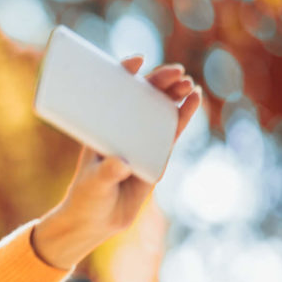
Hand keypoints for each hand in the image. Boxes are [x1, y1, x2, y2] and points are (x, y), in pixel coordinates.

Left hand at [32, 57, 201, 268]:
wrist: (97, 221)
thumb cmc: (87, 198)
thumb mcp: (94, 184)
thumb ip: (107, 174)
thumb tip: (121, 163)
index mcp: (100, 126)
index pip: (111, 92)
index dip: (125, 73)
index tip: (137, 61)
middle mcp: (120, 127)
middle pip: (141, 96)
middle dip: (159, 81)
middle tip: (175, 72)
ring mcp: (139, 139)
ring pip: (159, 110)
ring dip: (173, 95)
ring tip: (188, 84)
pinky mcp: (155, 153)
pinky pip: (171, 130)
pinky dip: (182, 115)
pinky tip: (194, 101)